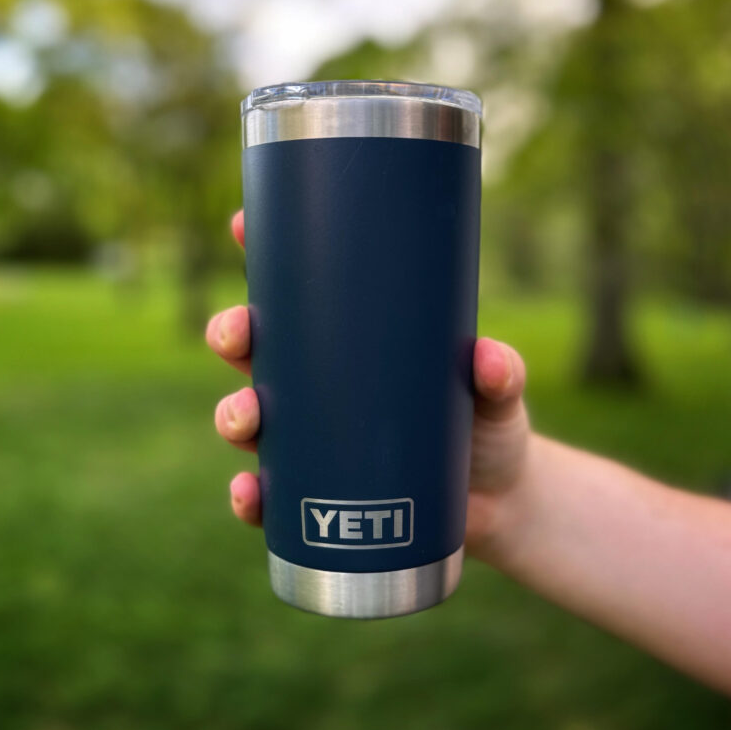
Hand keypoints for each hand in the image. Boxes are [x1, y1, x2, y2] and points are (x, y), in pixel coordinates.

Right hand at [206, 209, 530, 565]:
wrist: (496, 503)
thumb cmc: (487, 426)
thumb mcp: (497, 392)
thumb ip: (499, 373)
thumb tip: (485, 358)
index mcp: (350, 343)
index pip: (298, 290)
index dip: (265, 254)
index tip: (244, 225)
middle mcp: (319, 385)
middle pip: (254, 349)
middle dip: (231, 333)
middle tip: (238, 335)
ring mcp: (311, 439)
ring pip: (248, 416)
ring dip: (231, 413)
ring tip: (246, 418)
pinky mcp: (314, 494)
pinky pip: (266, 495)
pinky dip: (249, 496)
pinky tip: (250, 493)